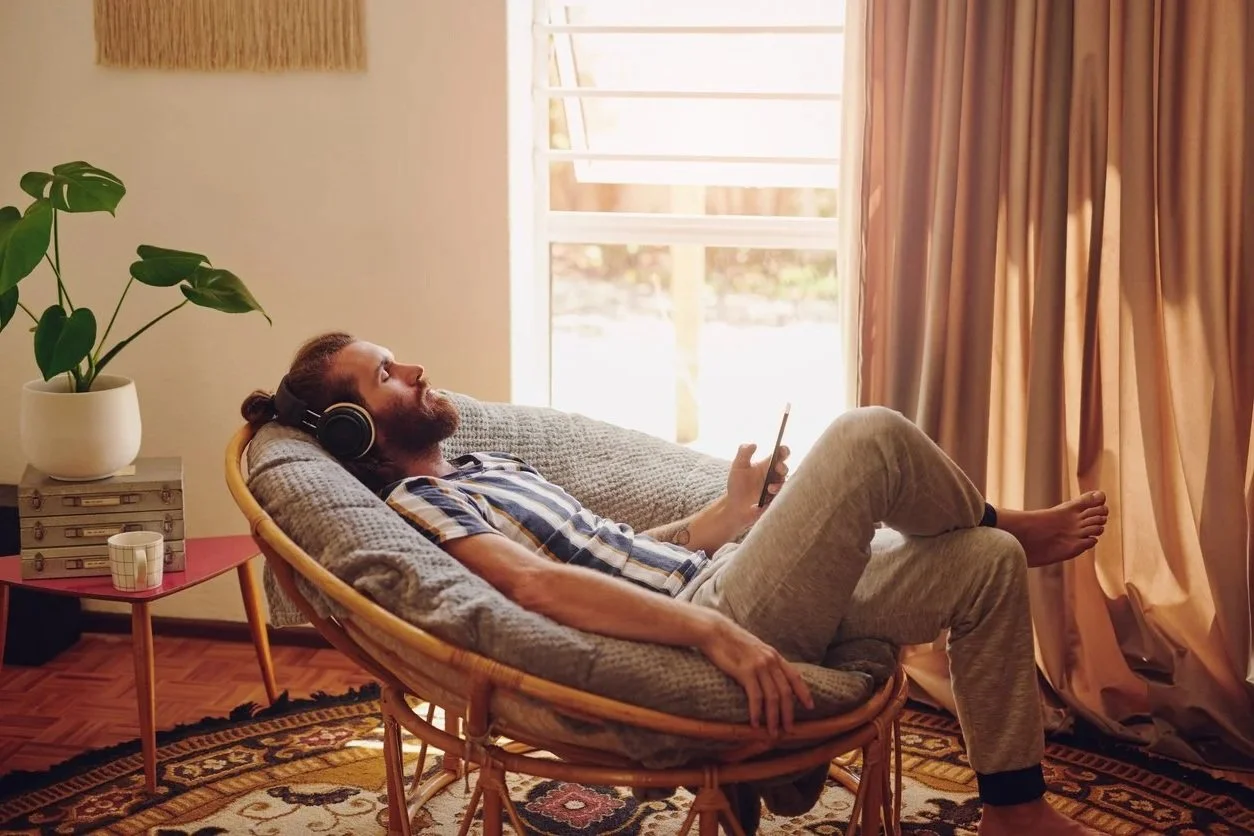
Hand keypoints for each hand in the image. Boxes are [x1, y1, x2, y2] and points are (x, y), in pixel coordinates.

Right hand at [698, 615, 814, 735]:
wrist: (715, 631)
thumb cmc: (731, 641)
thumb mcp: (755, 648)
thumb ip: (765, 660)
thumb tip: (770, 675)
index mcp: (774, 656)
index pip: (795, 676)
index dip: (803, 692)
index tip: (810, 706)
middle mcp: (770, 661)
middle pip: (785, 692)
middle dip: (789, 713)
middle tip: (789, 730)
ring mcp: (758, 666)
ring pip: (772, 697)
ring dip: (774, 718)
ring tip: (773, 732)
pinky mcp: (745, 672)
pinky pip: (755, 697)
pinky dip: (757, 712)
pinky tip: (756, 723)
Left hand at [725, 443, 791, 526]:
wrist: (733, 506)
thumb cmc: (737, 485)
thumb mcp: (737, 467)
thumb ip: (743, 453)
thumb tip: (754, 445)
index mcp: (767, 466)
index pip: (780, 455)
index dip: (784, 451)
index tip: (781, 450)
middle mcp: (773, 476)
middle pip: (785, 469)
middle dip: (783, 467)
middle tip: (778, 468)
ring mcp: (775, 489)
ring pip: (784, 484)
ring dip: (778, 485)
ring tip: (769, 488)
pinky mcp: (774, 501)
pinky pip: (779, 499)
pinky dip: (774, 498)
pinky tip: (765, 498)